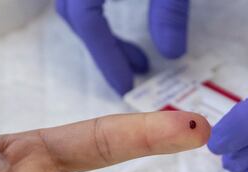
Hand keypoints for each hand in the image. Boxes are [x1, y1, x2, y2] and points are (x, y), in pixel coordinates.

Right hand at [56, 0, 188, 93]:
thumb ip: (170, 11)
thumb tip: (171, 53)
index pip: (86, 19)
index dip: (105, 56)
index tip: (125, 86)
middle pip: (76, 16)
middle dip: (103, 51)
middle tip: (131, 78)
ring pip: (81, 8)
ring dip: (105, 36)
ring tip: (138, 60)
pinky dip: (106, 17)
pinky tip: (130, 27)